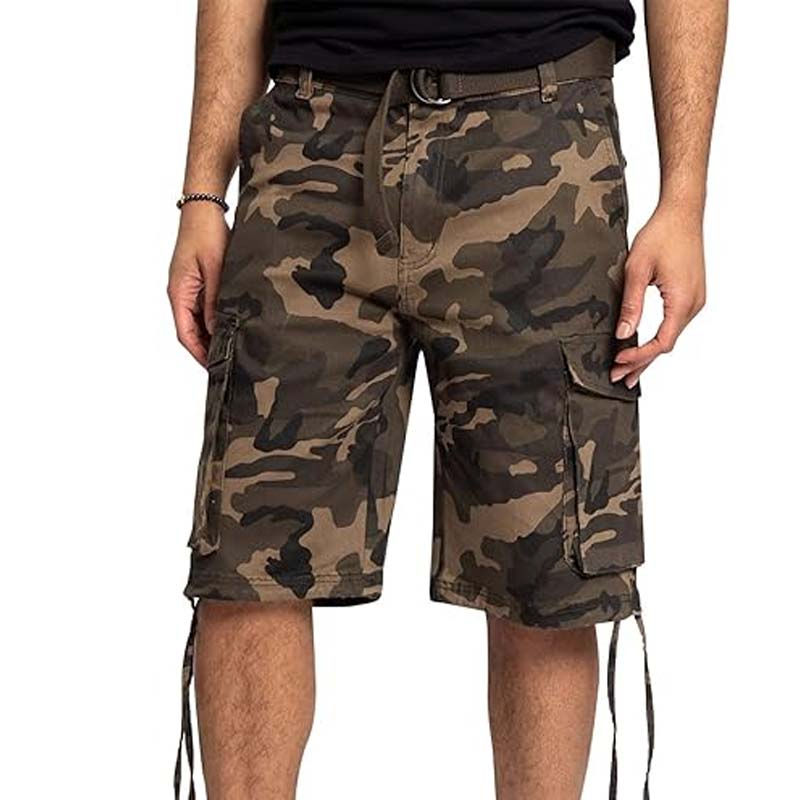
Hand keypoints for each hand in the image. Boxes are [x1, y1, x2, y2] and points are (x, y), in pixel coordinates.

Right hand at [167, 203, 229, 364]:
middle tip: (228, 364)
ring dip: (212, 336)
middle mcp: (180, 293)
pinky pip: (205, 309)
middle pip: (191, 331)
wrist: (205, 208)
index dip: (199, 353)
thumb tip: (217, 330)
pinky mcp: (198, 282)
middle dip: (206, 349)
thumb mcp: (215, 270)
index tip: (214, 368)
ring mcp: (189, 288)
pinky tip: (231, 326)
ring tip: (232, 349)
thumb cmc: (207, 233)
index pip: (185, 334)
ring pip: (198, 322)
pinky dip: (216, 321)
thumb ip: (215, 301)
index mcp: (178, 292)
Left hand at [611, 203, 705, 386]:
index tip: (618, 363)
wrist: (682, 212)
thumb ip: (632, 304)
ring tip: (627, 369)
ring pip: (671, 336)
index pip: (661, 342)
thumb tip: (623, 335)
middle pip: (666, 345)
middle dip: (642, 363)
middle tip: (619, 378)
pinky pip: (674, 325)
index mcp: (682, 301)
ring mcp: (695, 301)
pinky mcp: (691, 295)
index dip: (639, 357)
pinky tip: (643, 346)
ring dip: (649, 353)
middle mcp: (694, 305)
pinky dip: (657, 339)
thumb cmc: (661, 235)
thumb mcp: (638, 270)